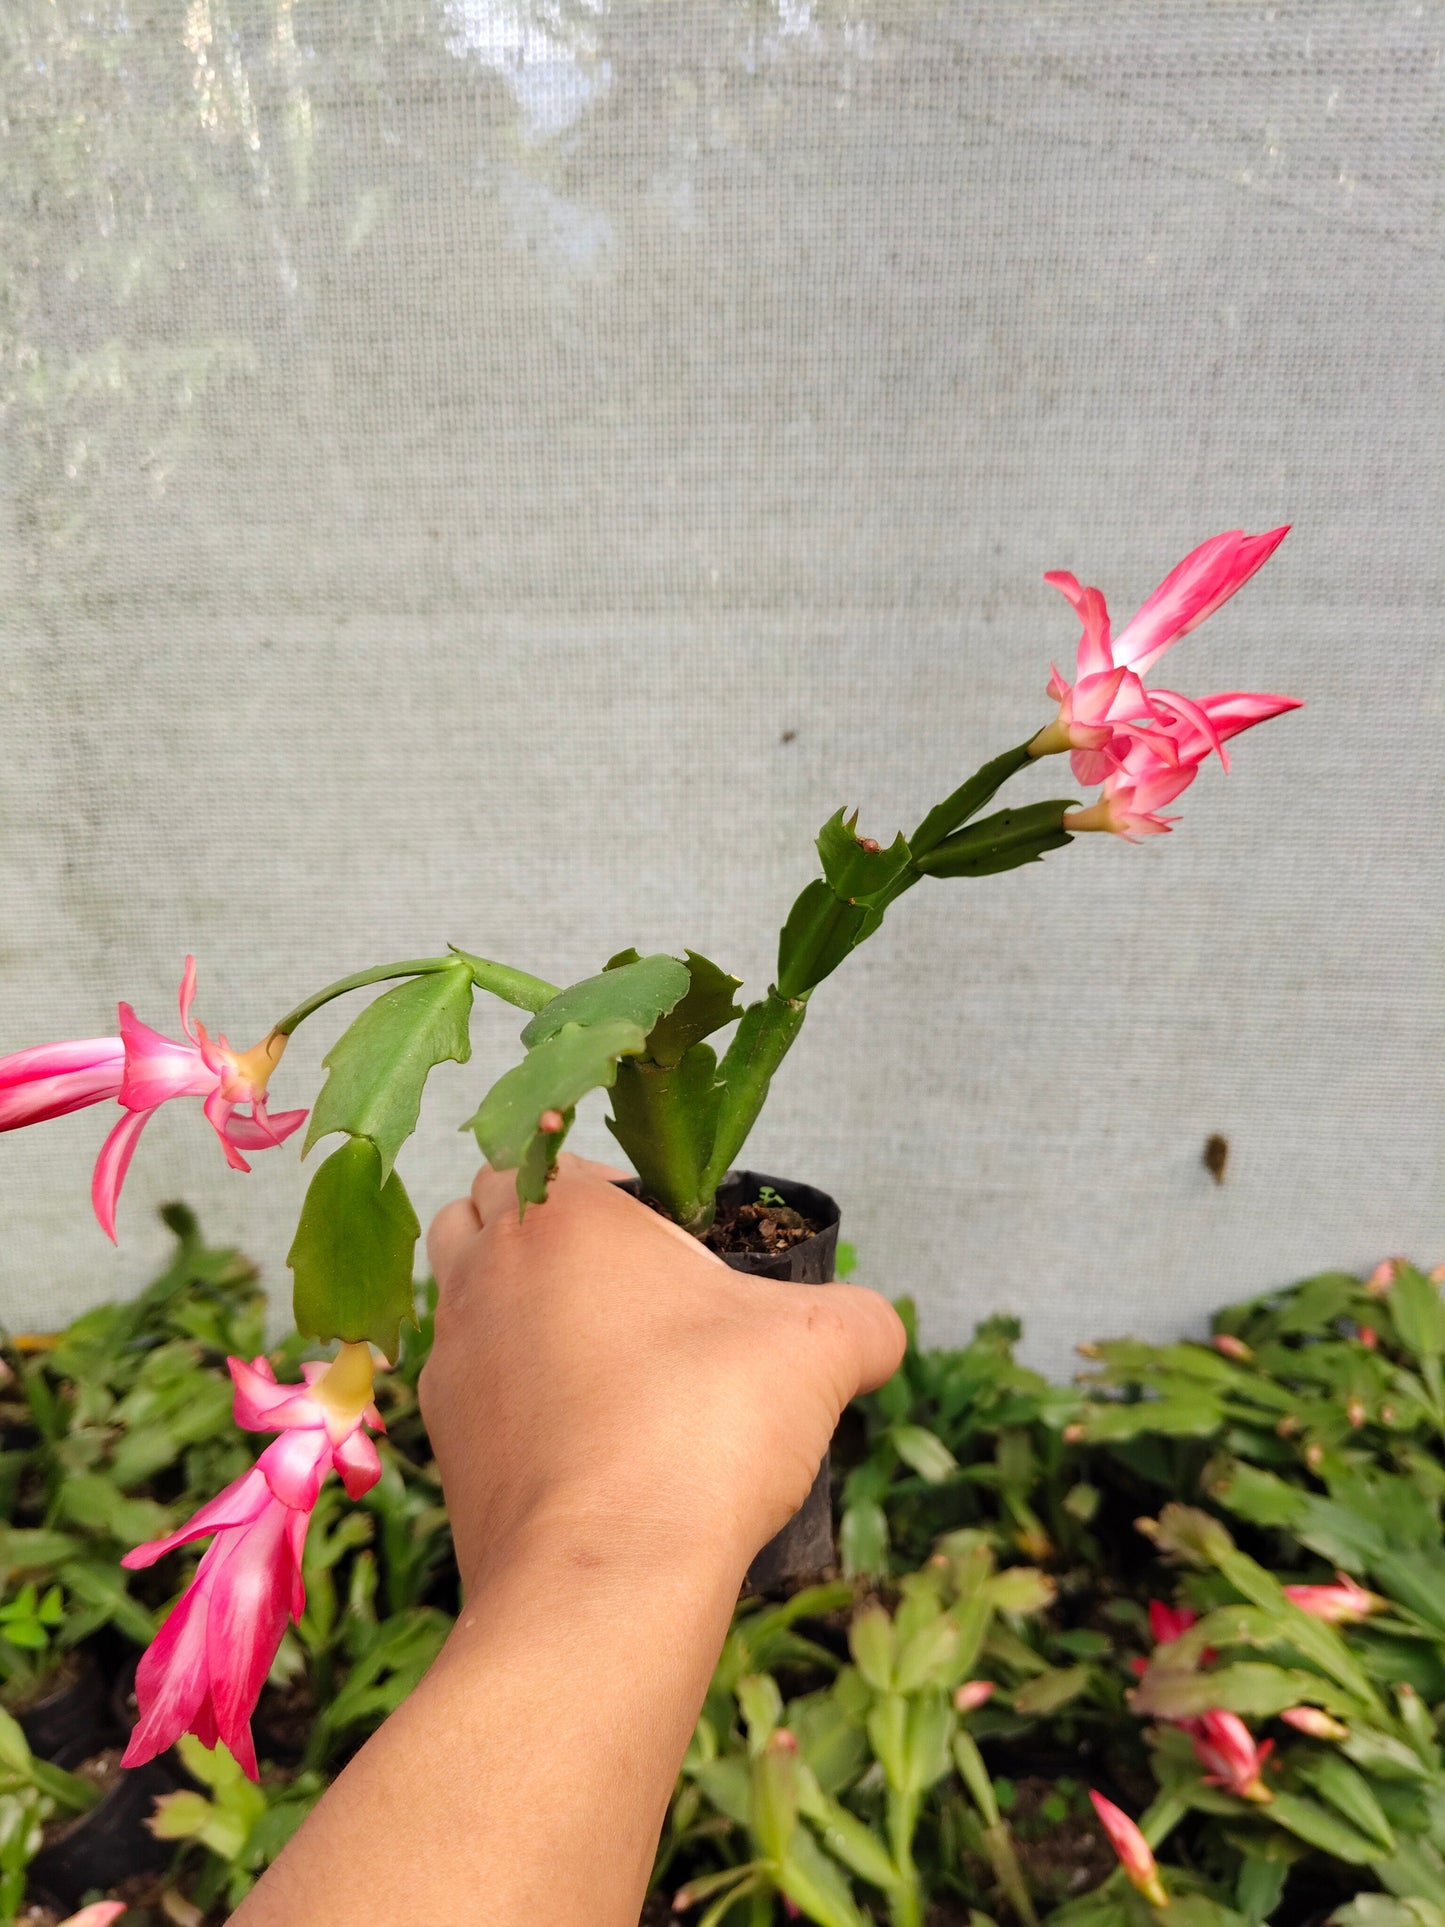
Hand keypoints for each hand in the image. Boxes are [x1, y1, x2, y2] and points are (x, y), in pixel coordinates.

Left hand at [423, 1153, 904, 1587]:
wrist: (607, 1575)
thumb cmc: (704, 1427)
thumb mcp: (822, 1348)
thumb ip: (863, 1319)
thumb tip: (879, 1332)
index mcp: (559, 1213)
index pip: (552, 1155)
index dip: (610, 1190)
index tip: (667, 1244)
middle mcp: (484, 1269)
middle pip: (487, 1211)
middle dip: (542, 1233)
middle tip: (627, 1288)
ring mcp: (452, 1355)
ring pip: (461, 1291)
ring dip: (511, 1301)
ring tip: (597, 1354)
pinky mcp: (440, 1438)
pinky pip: (464, 1382)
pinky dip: (505, 1388)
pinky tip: (575, 1430)